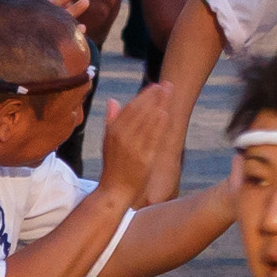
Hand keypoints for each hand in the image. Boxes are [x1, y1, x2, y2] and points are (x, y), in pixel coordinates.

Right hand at [99, 74, 192, 204]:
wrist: (114, 191)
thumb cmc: (113, 166)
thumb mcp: (107, 142)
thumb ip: (111, 120)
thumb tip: (113, 100)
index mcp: (113, 132)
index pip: (130, 108)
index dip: (143, 96)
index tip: (154, 85)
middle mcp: (122, 137)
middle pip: (140, 111)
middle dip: (154, 96)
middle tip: (166, 84)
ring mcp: (133, 148)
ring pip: (146, 121)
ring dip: (159, 105)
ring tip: (169, 93)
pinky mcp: (143, 158)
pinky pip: (151, 138)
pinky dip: (158, 125)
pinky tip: (165, 113)